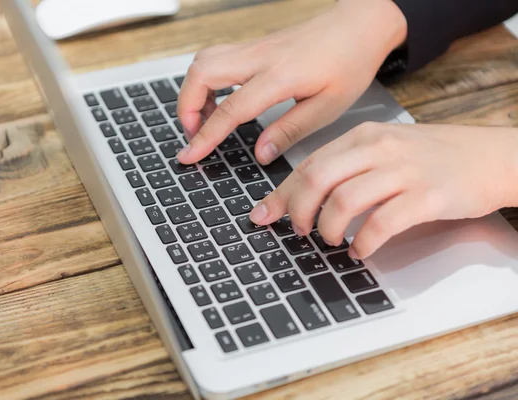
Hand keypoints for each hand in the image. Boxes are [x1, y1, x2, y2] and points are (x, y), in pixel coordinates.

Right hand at [177, 0, 406, 165]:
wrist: (358, 26)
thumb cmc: (349, 63)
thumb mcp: (327, 108)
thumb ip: (289, 131)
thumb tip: (260, 153)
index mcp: (280, 76)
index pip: (231, 109)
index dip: (206, 136)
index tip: (190, 155)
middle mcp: (259, 57)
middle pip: (201, 74)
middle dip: (186, 108)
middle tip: (195, 135)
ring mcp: (254, 47)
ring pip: (202, 61)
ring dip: (193, 92)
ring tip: (205, 119)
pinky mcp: (254, 46)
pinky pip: (215, 58)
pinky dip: (205, 81)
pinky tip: (219, 99)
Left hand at [249, 122, 517, 258]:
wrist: (491, 157)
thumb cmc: (433, 157)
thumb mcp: (385, 149)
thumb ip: (346, 168)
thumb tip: (301, 196)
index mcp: (363, 136)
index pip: (308, 164)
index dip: (281, 194)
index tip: (263, 215)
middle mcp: (379, 148)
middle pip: (317, 179)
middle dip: (297, 211)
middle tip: (299, 230)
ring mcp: (403, 170)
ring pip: (344, 201)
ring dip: (328, 229)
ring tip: (333, 240)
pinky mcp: (427, 196)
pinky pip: (381, 224)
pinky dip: (363, 243)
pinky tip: (361, 251)